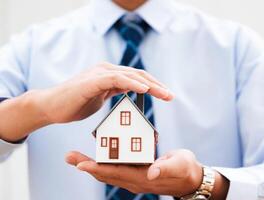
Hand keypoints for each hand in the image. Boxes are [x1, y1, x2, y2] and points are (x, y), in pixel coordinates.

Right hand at [37, 62, 172, 122]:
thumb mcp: (100, 99)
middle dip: (156, 85)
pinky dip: (131, 83)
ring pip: (130, 75)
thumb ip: (113, 93)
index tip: (165, 95)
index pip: (136, 78)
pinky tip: (143, 89)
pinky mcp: (92, 81)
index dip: (152, 85)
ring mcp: (99, 74)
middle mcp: (106, 71)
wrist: (52, 107)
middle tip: (170, 96)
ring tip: (163, 94)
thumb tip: (128, 97)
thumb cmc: (75, 104)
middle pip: (137, 75)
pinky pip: (116, 79)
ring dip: (149, 84)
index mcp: (109, 75)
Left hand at [65, 149, 202, 196]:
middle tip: (69, 156)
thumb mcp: (178, 166)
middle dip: (87, 166)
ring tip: (76, 156)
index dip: (98, 168)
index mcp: (143, 178)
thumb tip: (151, 172)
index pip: (116, 173)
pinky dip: (103, 162)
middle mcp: (134, 180)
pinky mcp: (137, 172)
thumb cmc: (185, 169)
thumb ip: (165, 168)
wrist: (190, 177)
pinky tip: (98, 155)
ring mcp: (134, 177)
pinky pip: (116, 168)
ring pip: (108, 171)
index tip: (80, 164)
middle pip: (106, 173)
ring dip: (91, 164)